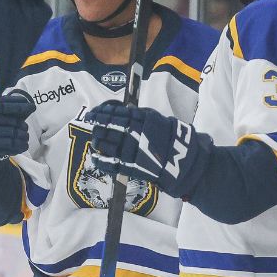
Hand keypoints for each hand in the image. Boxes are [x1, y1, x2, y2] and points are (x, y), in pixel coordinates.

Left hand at [85, 101, 209, 198]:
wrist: (183, 160)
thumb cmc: (172, 137)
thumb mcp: (157, 119)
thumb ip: (140, 114)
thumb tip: (124, 109)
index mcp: (140, 120)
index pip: (114, 113)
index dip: (100, 112)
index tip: (93, 112)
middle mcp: (133, 134)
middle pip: (106, 127)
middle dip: (97, 125)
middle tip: (93, 125)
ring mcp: (130, 151)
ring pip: (105, 144)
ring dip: (98, 141)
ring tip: (97, 140)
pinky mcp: (130, 167)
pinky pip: (109, 164)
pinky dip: (99, 160)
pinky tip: (95, 157)